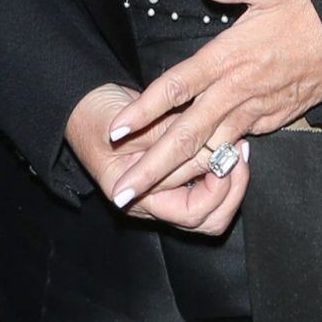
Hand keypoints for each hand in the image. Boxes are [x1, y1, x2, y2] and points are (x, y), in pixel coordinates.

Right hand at [65, 82, 250, 234]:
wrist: (82, 105)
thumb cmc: (97, 116)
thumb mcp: (129, 126)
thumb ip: (167, 140)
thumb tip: (212, 148)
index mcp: (136, 199)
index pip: (191, 213)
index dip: (215, 190)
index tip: (224, 158)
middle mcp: (155, 202)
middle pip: (209, 217)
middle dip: (231, 186)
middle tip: (239, 153)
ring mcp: (165, 189)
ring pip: (213, 205)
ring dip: (230, 179)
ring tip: (237, 148)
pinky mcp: (173, 172)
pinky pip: (205, 183)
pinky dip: (221, 169)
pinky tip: (228, 143)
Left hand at [105, 0, 321, 210]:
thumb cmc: (309, 10)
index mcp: (229, 58)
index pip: (177, 87)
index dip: (145, 109)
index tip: (117, 130)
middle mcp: (237, 91)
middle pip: (187, 135)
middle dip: (152, 165)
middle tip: (122, 192)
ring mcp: (254, 112)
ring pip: (209, 151)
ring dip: (177, 174)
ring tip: (147, 195)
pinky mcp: (270, 121)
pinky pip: (234, 148)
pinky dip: (210, 166)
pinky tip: (189, 177)